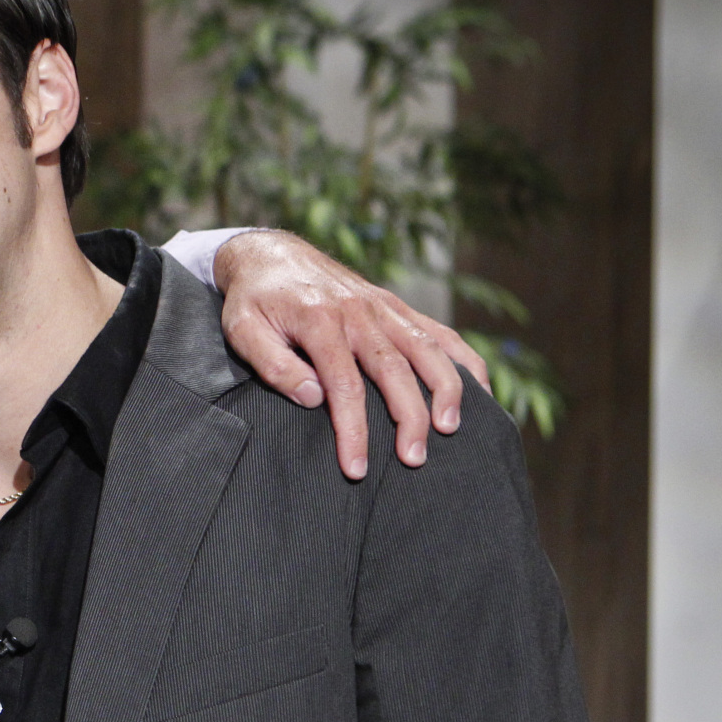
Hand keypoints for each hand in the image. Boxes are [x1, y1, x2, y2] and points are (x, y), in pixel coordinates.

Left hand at [213, 231, 490, 479]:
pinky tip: (479, 391)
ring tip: (451, 429)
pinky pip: (438, 332)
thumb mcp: (242, 331)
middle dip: (409, 418)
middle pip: (394, 370)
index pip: (344, 385)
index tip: (356, 467)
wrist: (270, 254)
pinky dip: (463, 360)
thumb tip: (312, 397)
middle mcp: (359, 313)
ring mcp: (382, 307)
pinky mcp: (395, 306)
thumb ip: (273, 364)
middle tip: (414, 459)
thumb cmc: (253, 301)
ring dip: (445, 389)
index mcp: (320, 321)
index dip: (353, 430)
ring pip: (426, 349)